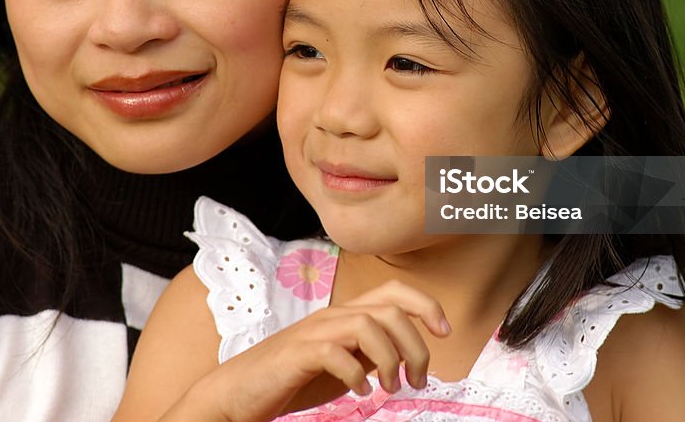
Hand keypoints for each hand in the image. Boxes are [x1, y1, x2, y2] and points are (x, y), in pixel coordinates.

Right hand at [182, 280, 450, 421]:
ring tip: (389, 388)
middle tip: (417, 380)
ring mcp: (314, 332)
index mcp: (345, 315)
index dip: (426, 304)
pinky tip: (358, 393)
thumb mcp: (343, 362)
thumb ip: (371, 352)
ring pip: (369, 326)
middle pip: (391, 311)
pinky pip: (337, 354)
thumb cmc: (292, 378)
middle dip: (416, 346)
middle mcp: (332, 316)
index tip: (445, 333)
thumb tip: (407, 356)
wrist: (239, 392)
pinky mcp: (298, 354)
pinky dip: (357, 375)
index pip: (394, 290)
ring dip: (391, 360)